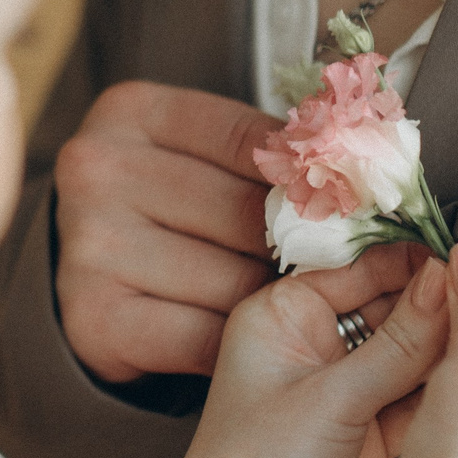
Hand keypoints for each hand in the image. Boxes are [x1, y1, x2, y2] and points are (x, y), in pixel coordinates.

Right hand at [53, 81, 424, 380]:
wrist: (85, 270)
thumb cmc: (165, 203)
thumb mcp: (200, 154)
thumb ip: (268, 153)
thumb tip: (372, 169)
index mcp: (132, 113)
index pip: (248, 139)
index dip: (312, 175)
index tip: (362, 203)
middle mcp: (99, 171)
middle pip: (245, 213)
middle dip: (306, 246)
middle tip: (352, 265)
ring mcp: (92, 246)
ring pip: (232, 281)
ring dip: (278, 302)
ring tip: (306, 305)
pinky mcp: (95, 318)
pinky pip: (204, 337)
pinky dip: (240, 344)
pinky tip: (257, 340)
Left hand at [73, 264, 452, 457]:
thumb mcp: (330, 398)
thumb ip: (398, 344)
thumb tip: (445, 285)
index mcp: (280, 315)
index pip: (360, 265)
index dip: (414, 261)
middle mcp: (311, 345)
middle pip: (392, 305)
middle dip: (440, 304)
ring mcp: (342, 390)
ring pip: (411, 352)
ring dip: (448, 349)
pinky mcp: (369, 433)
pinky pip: (418, 396)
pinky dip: (445, 391)